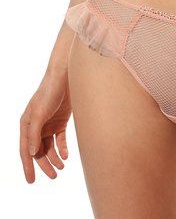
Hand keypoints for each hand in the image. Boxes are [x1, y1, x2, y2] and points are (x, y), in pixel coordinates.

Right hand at [19, 68, 71, 183]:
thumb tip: (31, 153)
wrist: (66, 77)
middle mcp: (36, 125)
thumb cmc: (49, 93)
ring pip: (50, 146)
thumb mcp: (39, 113)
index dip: (28, 166)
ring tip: (62, 168)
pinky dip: (62, 148)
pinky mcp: (61, 120)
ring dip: (55, 158)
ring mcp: (48, 123)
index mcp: (26, 124)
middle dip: (45, 164)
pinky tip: (66, 155)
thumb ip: (34, 133)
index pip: (25, 150)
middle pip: (38, 150)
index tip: (31, 181)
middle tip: (54, 176)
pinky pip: (60, 139)